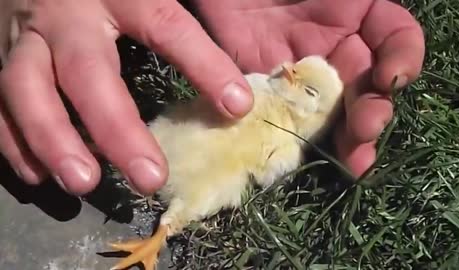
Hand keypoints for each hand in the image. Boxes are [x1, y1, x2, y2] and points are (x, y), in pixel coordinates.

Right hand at [0, 0, 253, 195]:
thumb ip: (181, 15)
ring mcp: (24, 38)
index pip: (166, 26)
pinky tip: (39, 175)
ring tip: (84, 183)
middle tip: (149, 178)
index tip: (237, 106)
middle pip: (87, 73)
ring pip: (26, 90)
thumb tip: (231, 74)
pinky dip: (14, 142)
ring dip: (53, 142)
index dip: (204, 65)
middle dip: (117, 129)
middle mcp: (66, 16)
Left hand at [193, 0, 424, 176]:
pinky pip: (286, 121)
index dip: (403, 59)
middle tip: (365, 130)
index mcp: (355, 17)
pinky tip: (306, 156)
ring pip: (331, 114)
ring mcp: (299, 76)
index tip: (392, 77)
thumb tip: (388, 51)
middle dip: (372, 114)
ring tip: (352, 161)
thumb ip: (359, 5)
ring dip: (346, 140)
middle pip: (366, 89)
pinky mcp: (265, 93)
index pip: (395, 39)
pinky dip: (297, 141)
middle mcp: (333, 50)